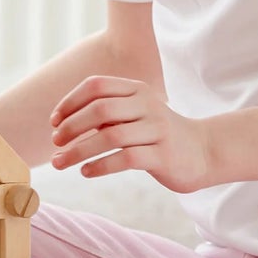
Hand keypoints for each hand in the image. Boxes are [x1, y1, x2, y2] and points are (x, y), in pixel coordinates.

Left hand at [49, 76, 214, 195]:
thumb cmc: (156, 134)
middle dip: (71, 126)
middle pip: (100, 109)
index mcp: (136, 90)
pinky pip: (126, 158)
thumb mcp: (133, 115)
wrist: (203, 151)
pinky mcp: (164, 154)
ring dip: (79, 150)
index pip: (96, 85)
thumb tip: (62, 124)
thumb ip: (105, 114)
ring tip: (60, 162)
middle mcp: (147, 104)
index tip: (54, 122)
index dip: (70, 102)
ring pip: (110, 136)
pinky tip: (86, 172)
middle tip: (55, 143)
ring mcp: (157, 129)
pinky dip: (101, 165)